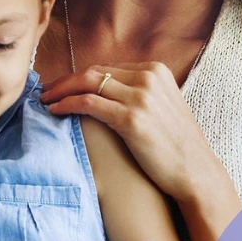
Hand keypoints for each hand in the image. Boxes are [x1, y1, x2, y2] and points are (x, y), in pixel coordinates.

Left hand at [41, 63, 225, 203]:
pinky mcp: (131, 118)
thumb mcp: (162, 107)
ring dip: (60, 91)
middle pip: (93, 72)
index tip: (63, 86)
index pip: (107, 68)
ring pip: (87, 83)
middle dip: (65, 81)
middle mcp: (148, 78)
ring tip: (45, 100)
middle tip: (45, 91)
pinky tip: (55, 111)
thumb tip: (108, 91)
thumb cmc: (177, 145)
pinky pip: (88, 103)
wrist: (196, 172)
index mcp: (156, 71)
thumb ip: (140, 93)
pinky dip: (67, 104)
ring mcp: (140, 97)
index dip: (80, 77)